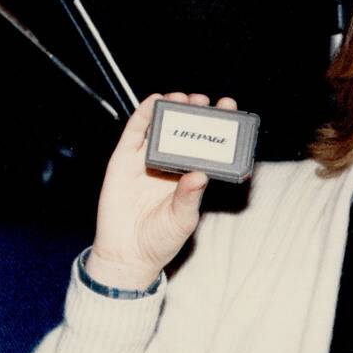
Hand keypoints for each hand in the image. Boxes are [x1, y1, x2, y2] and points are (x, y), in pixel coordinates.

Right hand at [86, 92, 237, 290]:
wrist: (127, 254)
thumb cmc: (160, 240)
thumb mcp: (182, 219)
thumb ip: (190, 197)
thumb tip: (199, 175)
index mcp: (189, 177)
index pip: (206, 146)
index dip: (217, 128)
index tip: (229, 110)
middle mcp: (170, 166)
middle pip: (185, 132)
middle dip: (195, 114)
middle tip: (204, 101)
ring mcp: (145, 161)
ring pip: (160, 128)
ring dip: (171, 109)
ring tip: (183, 98)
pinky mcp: (123, 162)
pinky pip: (133, 135)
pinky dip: (142, 116)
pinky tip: (153, 102)